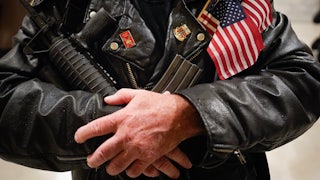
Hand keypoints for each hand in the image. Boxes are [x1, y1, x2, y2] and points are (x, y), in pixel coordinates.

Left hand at [74, 88, 204, 177]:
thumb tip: (108, 99)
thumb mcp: (138, 95)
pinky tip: (129, 169)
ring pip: (117, 165)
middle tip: (91, 161)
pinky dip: (130, 172)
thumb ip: (120, 96)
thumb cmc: (159, 105)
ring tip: (109, 167)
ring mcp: (137, 148)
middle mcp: (126, 135)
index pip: (96, 127)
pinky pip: (135, 170)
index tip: (79, 137)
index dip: (83, 134)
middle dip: (94, 159)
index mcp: (122, 119)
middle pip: (103, 152)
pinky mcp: (148, 156)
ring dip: (111, 168)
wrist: (179, 116)